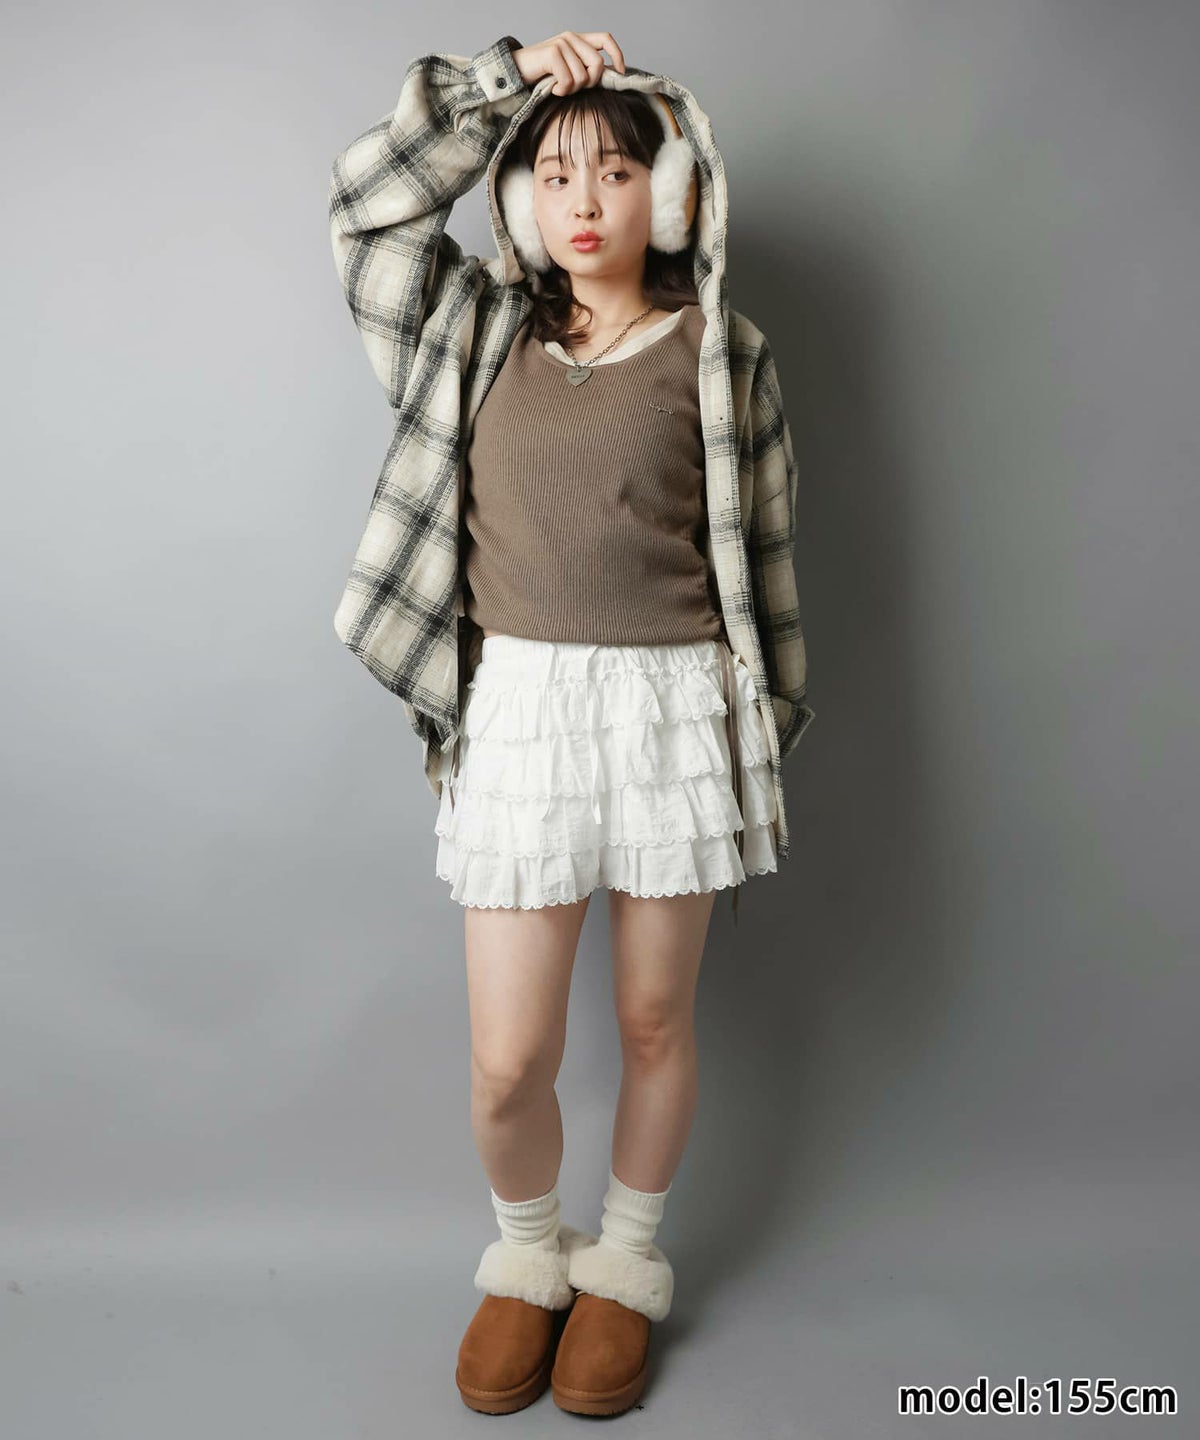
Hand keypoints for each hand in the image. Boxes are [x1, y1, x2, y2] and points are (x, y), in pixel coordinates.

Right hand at [510, 31, 625, 94]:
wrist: (515, 72)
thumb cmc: (542, 75)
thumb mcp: (568, 70)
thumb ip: (585, 68)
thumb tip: (608, 78)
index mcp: (578, 40)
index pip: (606, 39)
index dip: (617, 55)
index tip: (619, 73)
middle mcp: (571, 38)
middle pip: (597, 64)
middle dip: (590, 83)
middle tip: (574, 88)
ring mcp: (562, 43)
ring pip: (582, 76)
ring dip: (572, 89)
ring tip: (559, 88)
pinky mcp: (552, 53)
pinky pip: (568, 80)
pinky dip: (561, 90)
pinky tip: (553, 89)